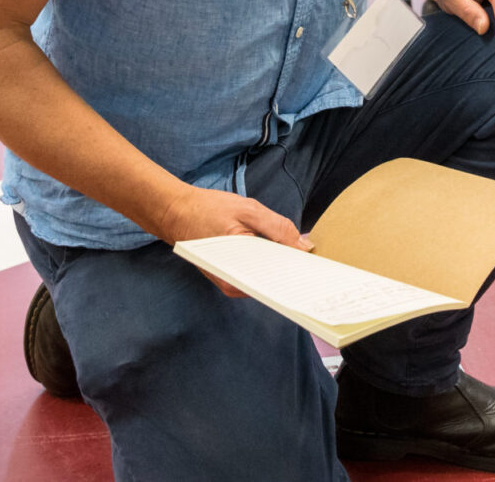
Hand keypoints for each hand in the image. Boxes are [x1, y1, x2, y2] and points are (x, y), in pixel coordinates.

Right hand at [154, 184, 311, 296]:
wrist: (175, 213)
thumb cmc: (209, 209)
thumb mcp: (248, 210)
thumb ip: (278, 227)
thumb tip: (304, 247)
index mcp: (239, 270)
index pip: (278, 278)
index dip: (300, 271)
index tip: (320, 267)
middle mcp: (234, 285)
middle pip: (273, 280)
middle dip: (293, 268)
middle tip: (314, 257)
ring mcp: (231, 283)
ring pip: (265, 277)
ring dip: (281, 265)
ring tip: (299, 254)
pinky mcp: (229, 278)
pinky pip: (255, 273)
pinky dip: (267, 263)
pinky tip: (279, 252)